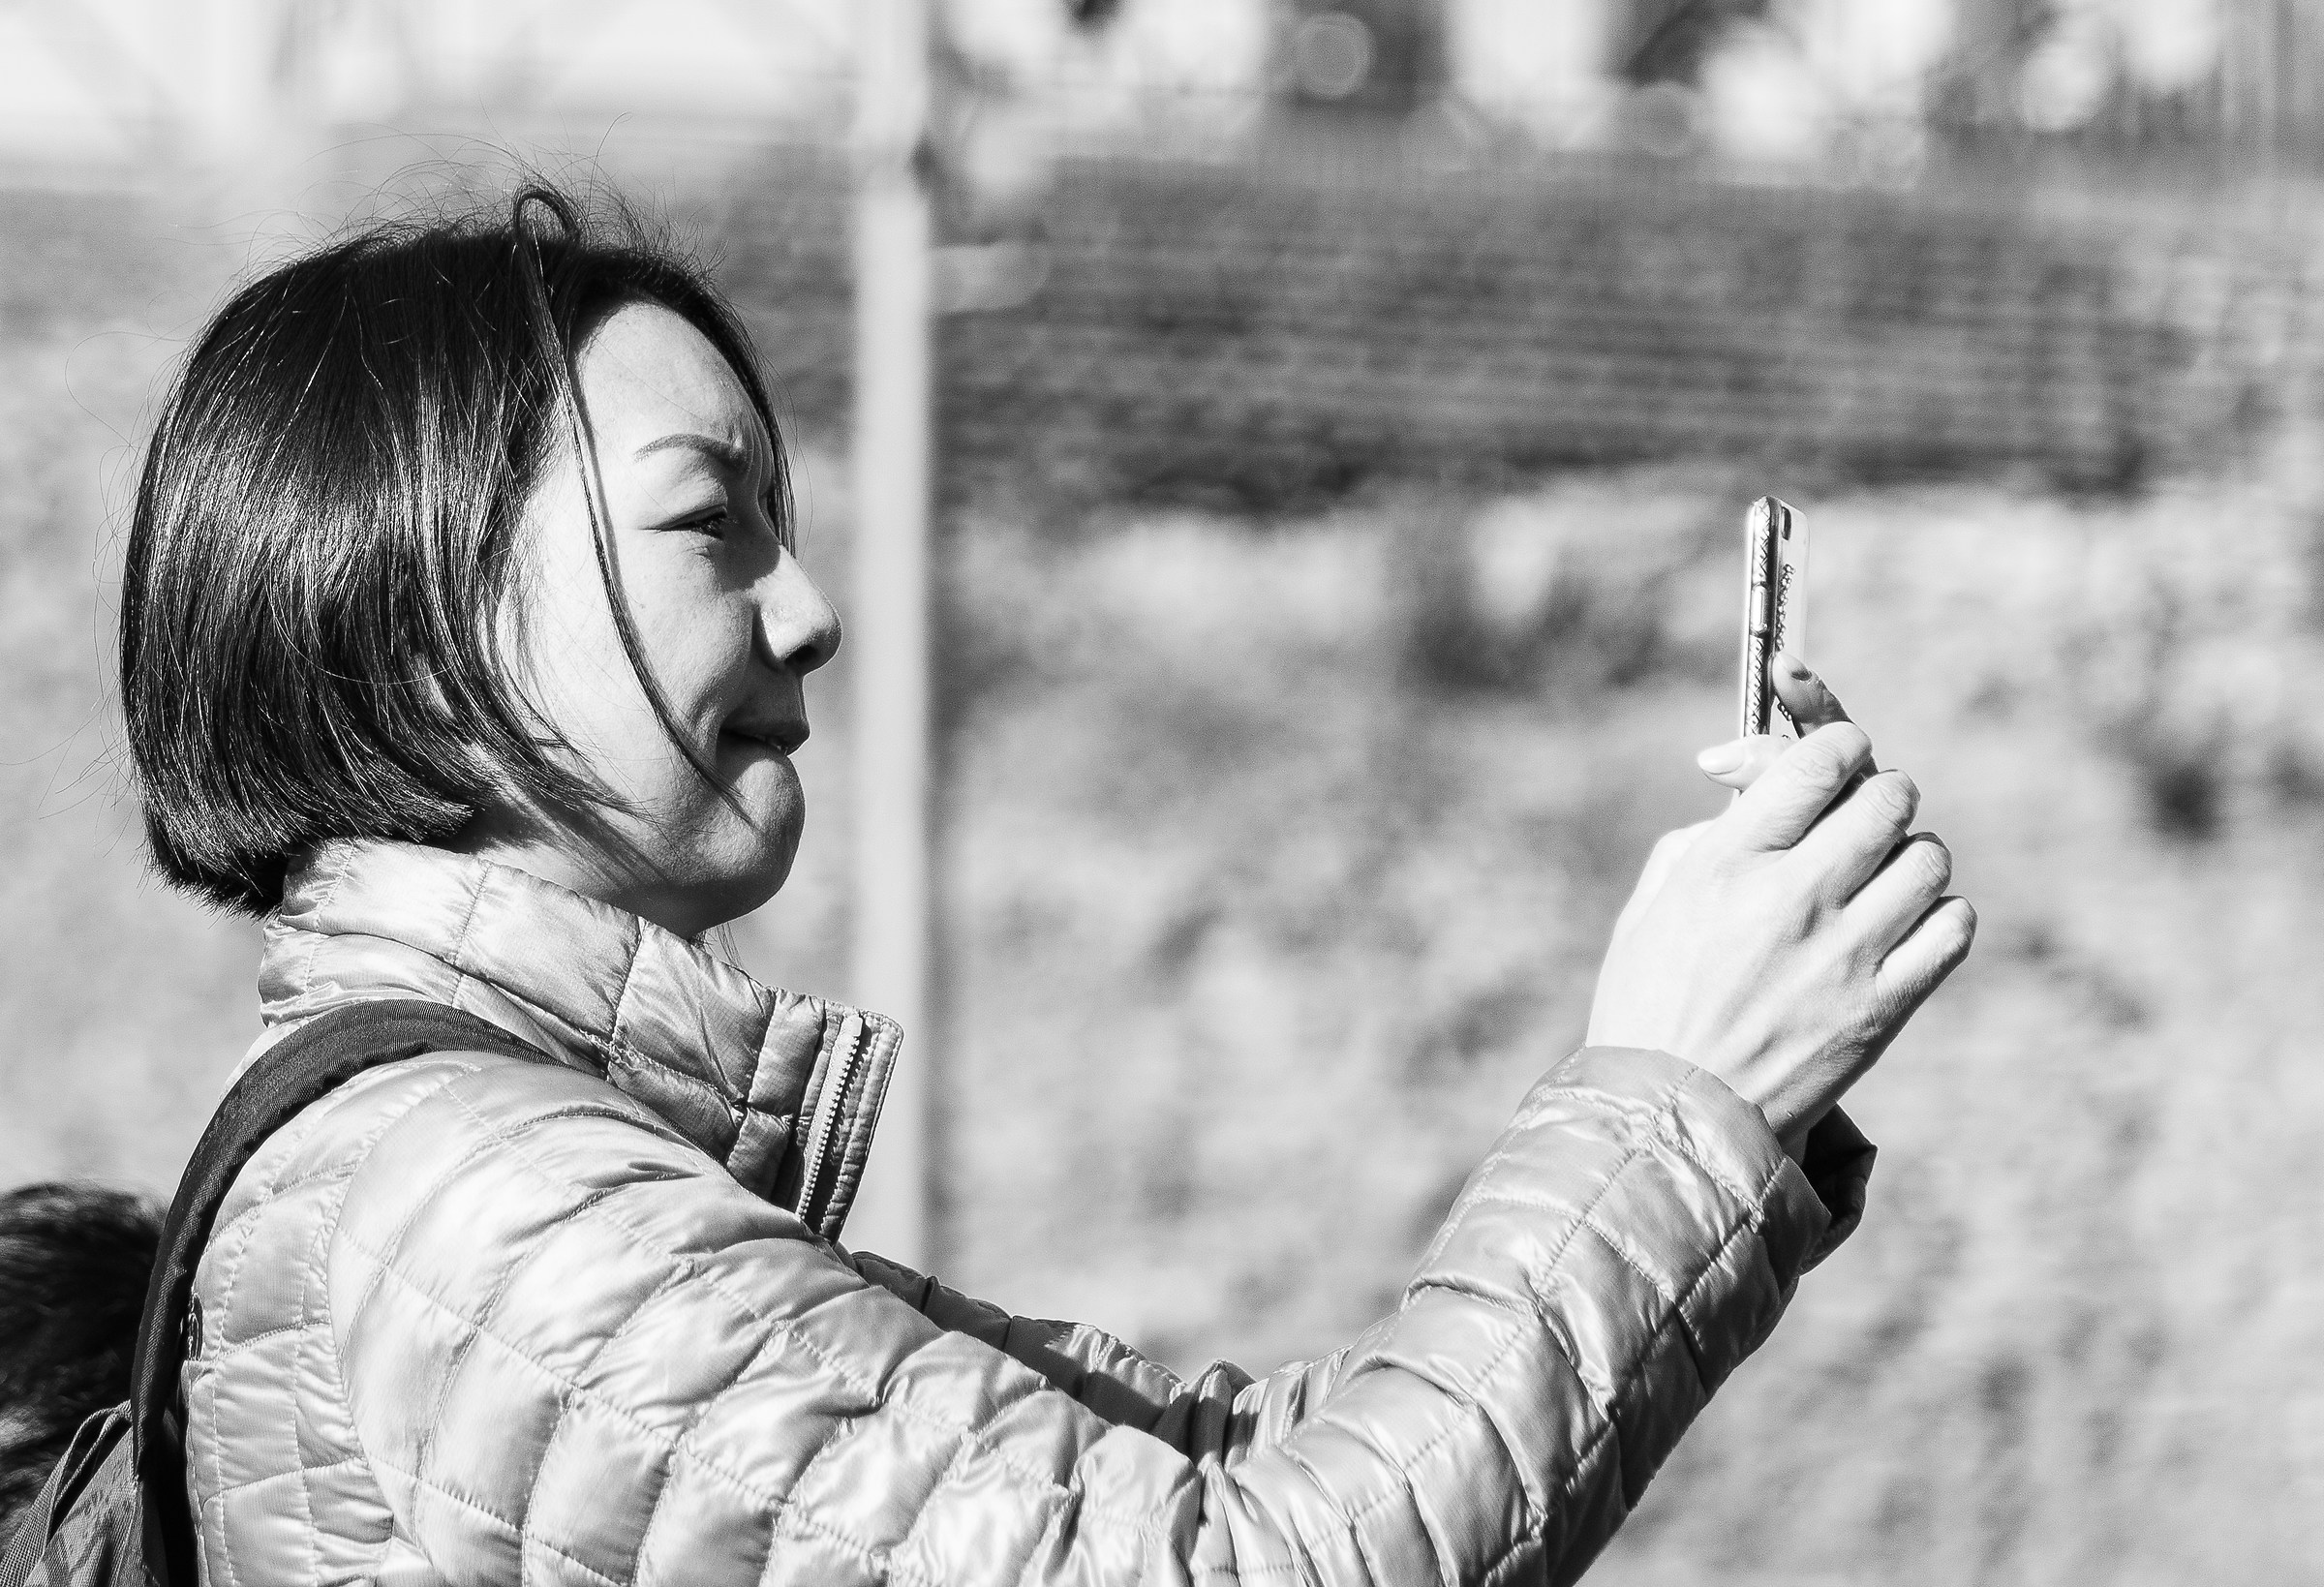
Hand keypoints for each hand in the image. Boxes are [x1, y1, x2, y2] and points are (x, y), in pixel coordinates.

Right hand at [1585, 657, 1975, 1152]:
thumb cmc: (1649, 1005)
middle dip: (1878, 796)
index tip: (1834, 762)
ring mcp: (1844, 953)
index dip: (1837, 746)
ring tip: (1880, 883)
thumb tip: (1755, 785)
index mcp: (1726, 863)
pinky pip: (1954, 926)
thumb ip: (1706, 836)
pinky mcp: (1883, 1008)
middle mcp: (1792, 897)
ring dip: (1909, 858)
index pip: (1818, 759)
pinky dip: (1939, 918)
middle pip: (1888, 797)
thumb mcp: (1652, 905)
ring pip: (1928, 857)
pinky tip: (1902, 931)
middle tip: (1860, 822)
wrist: (1669, 1119)